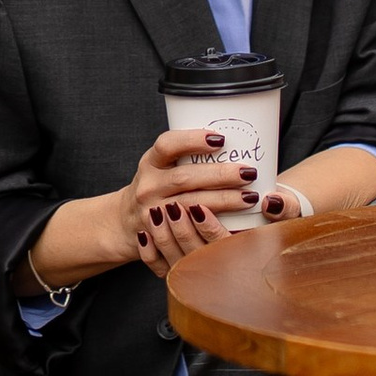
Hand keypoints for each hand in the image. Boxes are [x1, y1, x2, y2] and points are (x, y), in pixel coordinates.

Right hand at [123, 123, 255, 276]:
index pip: (167, 145)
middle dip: (220, 175)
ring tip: (250, 197)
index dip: (193, 140)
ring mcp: (152, 214)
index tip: (220, 139)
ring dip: (224, 201)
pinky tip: (238, 224)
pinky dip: (216, 227)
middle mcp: (148, 186)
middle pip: (184, 178)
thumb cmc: (156, 187)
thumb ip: (187, 156)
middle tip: (248, 173)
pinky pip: (191, 232)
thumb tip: (236, 144)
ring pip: (190, 206)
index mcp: (151, 163)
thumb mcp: (161, 165)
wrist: (125, 222)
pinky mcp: (160, 237)